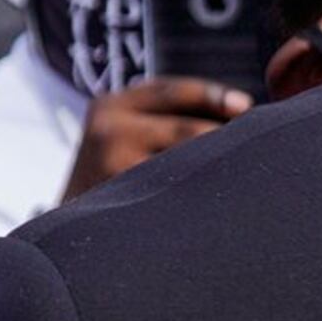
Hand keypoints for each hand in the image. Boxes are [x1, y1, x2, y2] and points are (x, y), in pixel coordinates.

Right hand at [64, 77, 251, 198]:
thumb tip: (237, 111)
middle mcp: (110, 129)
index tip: (245, 106)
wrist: (66, 231)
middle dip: (223, 137)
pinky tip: (217, 201)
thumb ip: (159, 117)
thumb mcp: (117, 132)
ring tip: (242, 175)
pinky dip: (202, 193)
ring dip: (216, 167)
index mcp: (110, 105)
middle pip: (187, 128)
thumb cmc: (107, 177)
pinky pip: (178, 191)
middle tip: (255, 147)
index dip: (213, 95)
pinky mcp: (124, 197)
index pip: (172, 90)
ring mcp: (115, 164)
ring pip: (187, 161)